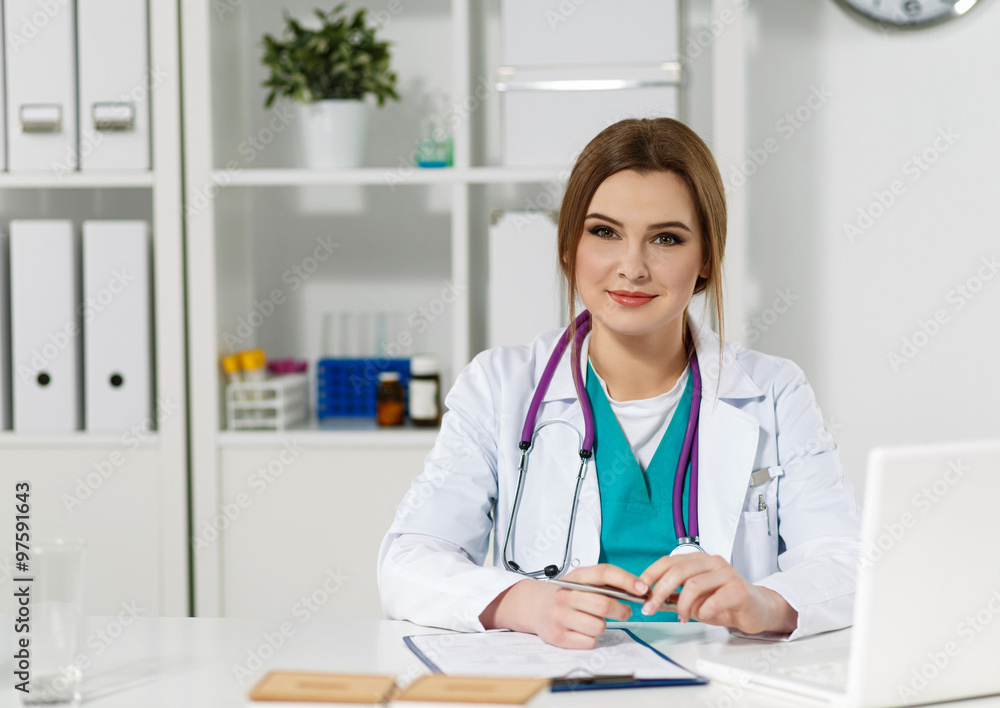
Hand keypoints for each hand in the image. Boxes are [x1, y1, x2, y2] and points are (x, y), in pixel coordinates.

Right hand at [480, 564, 646, 648]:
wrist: (533, 605)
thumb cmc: (566, 594)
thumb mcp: (581, 580)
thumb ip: (606, 582)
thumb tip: (638, 590)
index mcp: (575, 578)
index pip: (604, 573)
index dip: (626, 580)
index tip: (642, 589)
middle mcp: (565, 596)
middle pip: (604, 605)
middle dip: (621, 611)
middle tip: (624, 611)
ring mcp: (559, 617)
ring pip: (598, 627)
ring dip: (603, 626)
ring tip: (595, 620)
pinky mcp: (557, 637)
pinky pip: (589, 642)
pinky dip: (591, 638)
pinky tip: (583, 630)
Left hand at [639, 554, 797, 634]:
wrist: (758, 609)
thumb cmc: (725, 601)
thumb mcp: (696, 598)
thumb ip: (676, 596)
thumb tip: (649, 600)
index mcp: (698, 560)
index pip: (668, 561)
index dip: (650, 574)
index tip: (639, 590)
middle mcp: (711, 562)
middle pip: (677, 572)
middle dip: (659, 592)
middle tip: (651, 608)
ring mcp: (726, 573)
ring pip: (693, 585)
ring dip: (682, 605)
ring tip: (682, 617)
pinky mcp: (738, 589)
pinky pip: (714, 600)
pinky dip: (703, 611)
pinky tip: (704, 616)